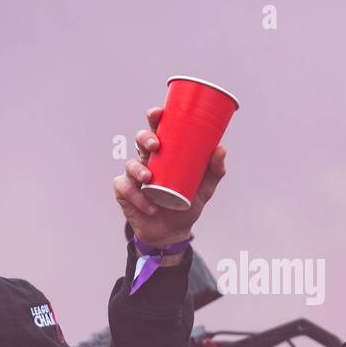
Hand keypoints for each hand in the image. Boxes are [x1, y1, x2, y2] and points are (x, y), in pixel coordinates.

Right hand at [112, 106, 226, 247]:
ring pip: (130, 164)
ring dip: (138, 170)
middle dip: (145, 138)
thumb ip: (214, 171)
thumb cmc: (186, 205)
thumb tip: (220, 148)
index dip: (155, 118)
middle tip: (155, 145)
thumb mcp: (204, 189)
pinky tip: (149, 206)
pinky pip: (125, 188)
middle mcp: (147, 160)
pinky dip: (137, 197)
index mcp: (164, 154)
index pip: (157, 130)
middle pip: (140, 141)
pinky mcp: (125, 192)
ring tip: (149, 179)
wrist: (172, 233)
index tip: (158, 113)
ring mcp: (134, 176)